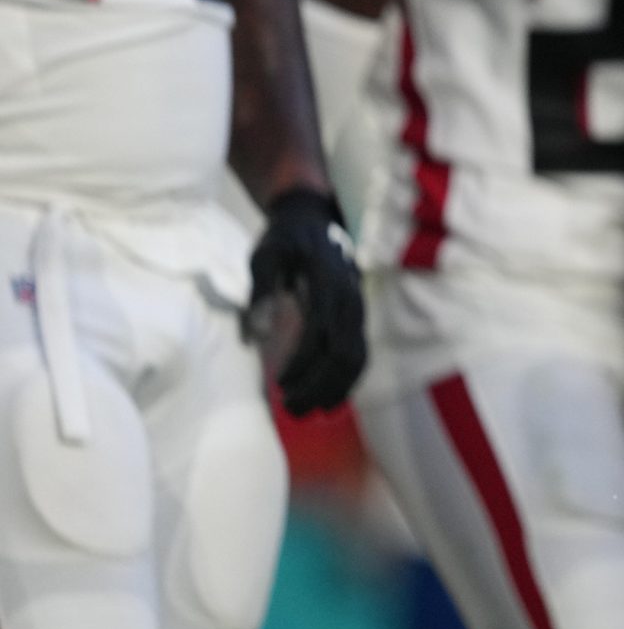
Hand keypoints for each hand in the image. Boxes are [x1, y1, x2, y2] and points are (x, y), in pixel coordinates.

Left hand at [247, 186, 366, 414]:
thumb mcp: (264, 254)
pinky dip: (348, 379)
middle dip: (320, 385)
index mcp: (329, 281)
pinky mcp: (357, 316)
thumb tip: (258, 334)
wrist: (313, 218)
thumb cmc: (284, 238)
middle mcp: (350, 297)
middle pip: (345, 352)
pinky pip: (360, 353)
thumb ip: (262, 289)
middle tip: (292, 409)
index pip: (321, 333)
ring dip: (335, 388)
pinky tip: (329, 399)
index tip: (279, 385)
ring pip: (357, 357)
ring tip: (309, 411)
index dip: (302, 363)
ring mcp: (358, 307)